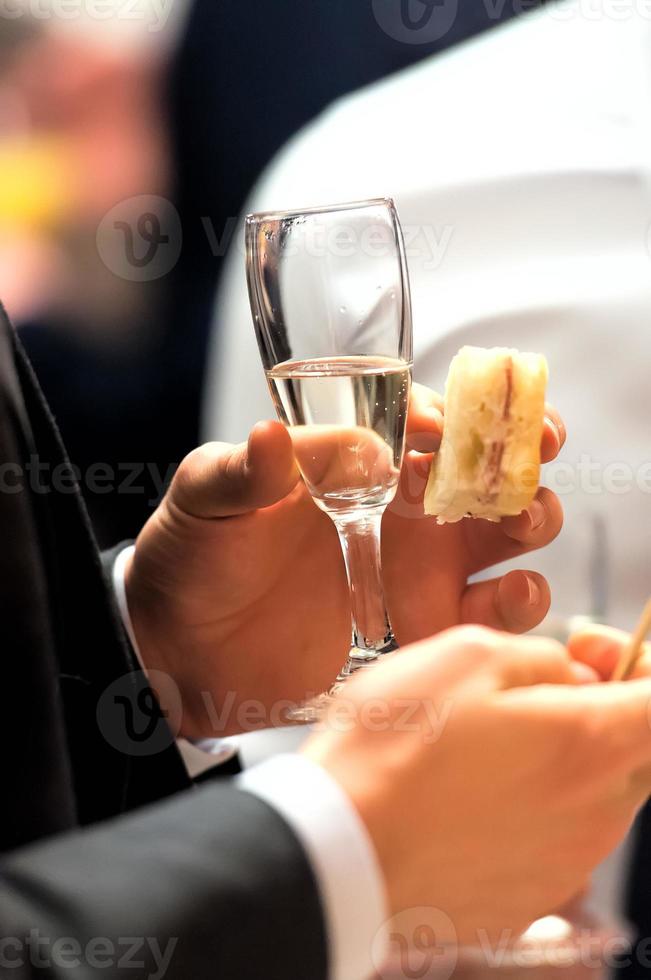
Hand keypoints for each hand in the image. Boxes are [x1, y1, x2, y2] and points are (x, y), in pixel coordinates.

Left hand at [125, 386, 564, 736]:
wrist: (184, 648)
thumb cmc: (195, 555)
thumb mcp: (205, 496)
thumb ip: (242, 469)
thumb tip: (273, 437)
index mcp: (359, 459)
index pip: (428, 416)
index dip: (453, 411)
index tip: (442, 428)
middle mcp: (401, 504)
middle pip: (487, 466)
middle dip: (519, 455)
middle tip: (523, 460)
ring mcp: (420, 565)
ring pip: (508, 531)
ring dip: (532, 518)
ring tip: (518, 522)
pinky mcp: (425, 624)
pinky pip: (493, 611)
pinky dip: (521, 601)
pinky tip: (510, 592)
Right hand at [304, 626, 650, 943]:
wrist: (338, 850)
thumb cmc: (395, 747)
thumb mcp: (465, 655)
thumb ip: (542, 658)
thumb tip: (570, 676)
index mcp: (588, 745)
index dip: (640, 665)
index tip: (591, 649)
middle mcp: (593, 814)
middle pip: (633, 751)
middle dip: (599, 710)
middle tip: (532, 689)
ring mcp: (564, 863)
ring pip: (592, 796)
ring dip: (560, 760)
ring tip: (485, 743)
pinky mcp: (528, 896)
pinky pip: (552, 838)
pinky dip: (529, 807)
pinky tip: (467, 793)